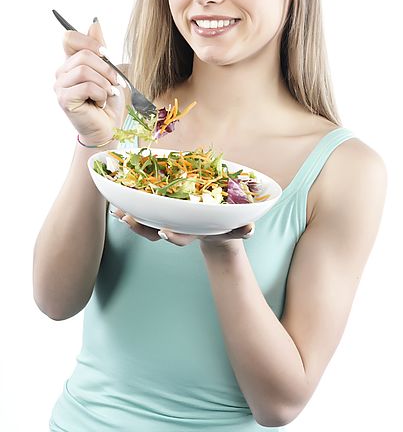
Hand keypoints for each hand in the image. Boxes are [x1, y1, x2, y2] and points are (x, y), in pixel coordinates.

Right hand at [53, 19, 124, 143]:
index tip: (107, 55)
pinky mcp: (64, 99)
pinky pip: (86, 86)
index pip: (69, 38)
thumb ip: (100, 49)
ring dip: (104, 83)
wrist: (109, 126)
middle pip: (84, 55)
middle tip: (114, 83)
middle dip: (106, 69)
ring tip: (106, 94)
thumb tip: (94, 23)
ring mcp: (60, 86)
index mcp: (71, 62)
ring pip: (84, 70)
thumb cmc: (108, 100)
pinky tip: (100, 102)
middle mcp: (62, 72)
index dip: (90, 42)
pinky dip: (100, 94)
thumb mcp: (108, 70)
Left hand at [110, 208, 254, 247]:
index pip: (181, 237)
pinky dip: (131, 207)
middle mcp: (177, 228)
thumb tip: (251, 229)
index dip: (172, 236)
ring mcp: (169, 221)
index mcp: (193, 232)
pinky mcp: (164, 213)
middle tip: (127, 219)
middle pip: (155, 232)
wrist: (216, 228)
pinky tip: (117, 200)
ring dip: (130, 218)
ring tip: (116, 210)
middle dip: (140, 227)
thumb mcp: (237, 228)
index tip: (165, 232)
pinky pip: (145, 212)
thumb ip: (244, 229)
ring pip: (146, 224)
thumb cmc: (226, 226)